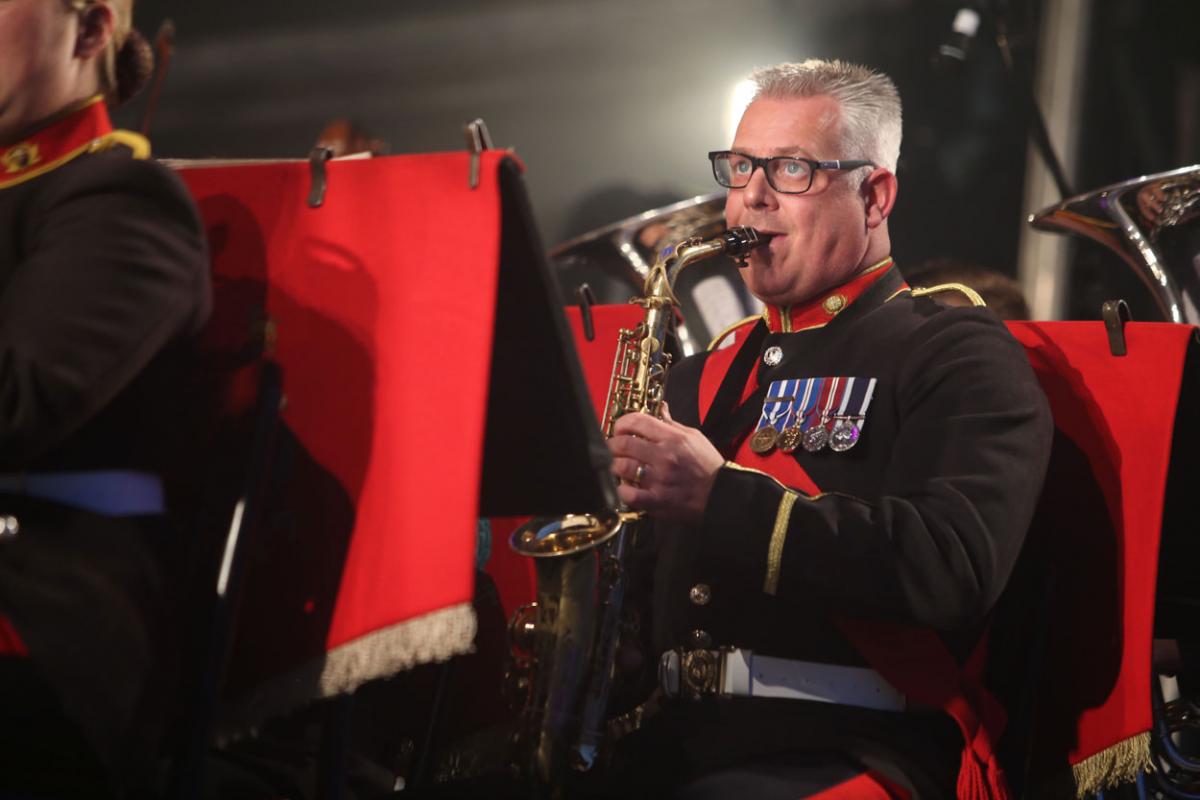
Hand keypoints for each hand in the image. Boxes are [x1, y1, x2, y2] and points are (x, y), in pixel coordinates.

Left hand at [607, 403, 724, 522]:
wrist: (721, 495)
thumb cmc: (708, 466)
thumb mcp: (694, 437)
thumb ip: (672, 423)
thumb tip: (660, 407)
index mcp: (673, 438)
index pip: (636, 421)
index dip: (621, 423)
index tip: (620, 429)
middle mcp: (664, 456)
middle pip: (623, 444)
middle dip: (613, 444)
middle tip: (614, 448)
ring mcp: (659, 479)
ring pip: (622, 467)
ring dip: (616, 466)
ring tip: (620, 467)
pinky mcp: (657, 500)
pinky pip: (629, 494)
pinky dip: (622, 490)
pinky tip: (626, 487)